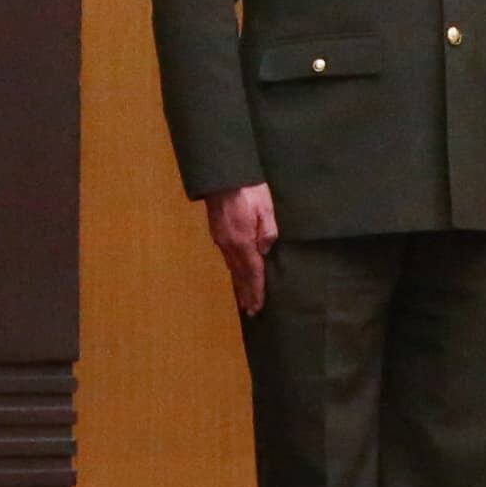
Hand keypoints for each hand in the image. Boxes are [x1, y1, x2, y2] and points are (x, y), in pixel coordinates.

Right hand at [205, 183, 279, 316]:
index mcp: (243, 240)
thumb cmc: (249, 189)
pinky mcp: (217, 233)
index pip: (252, 272)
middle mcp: (229, 245)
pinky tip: (235, 274)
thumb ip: (268, 231)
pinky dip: (233, 271)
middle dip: (246, 294)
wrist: (223, 176)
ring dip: (239, 285)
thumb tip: (265, 251)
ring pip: (232, 268)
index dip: (256, 290)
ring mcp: (221, 239)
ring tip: (244, 300)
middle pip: (240, 275)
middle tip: (251, 311)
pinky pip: (227, 258)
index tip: (258, 307)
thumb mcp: (266, 207)